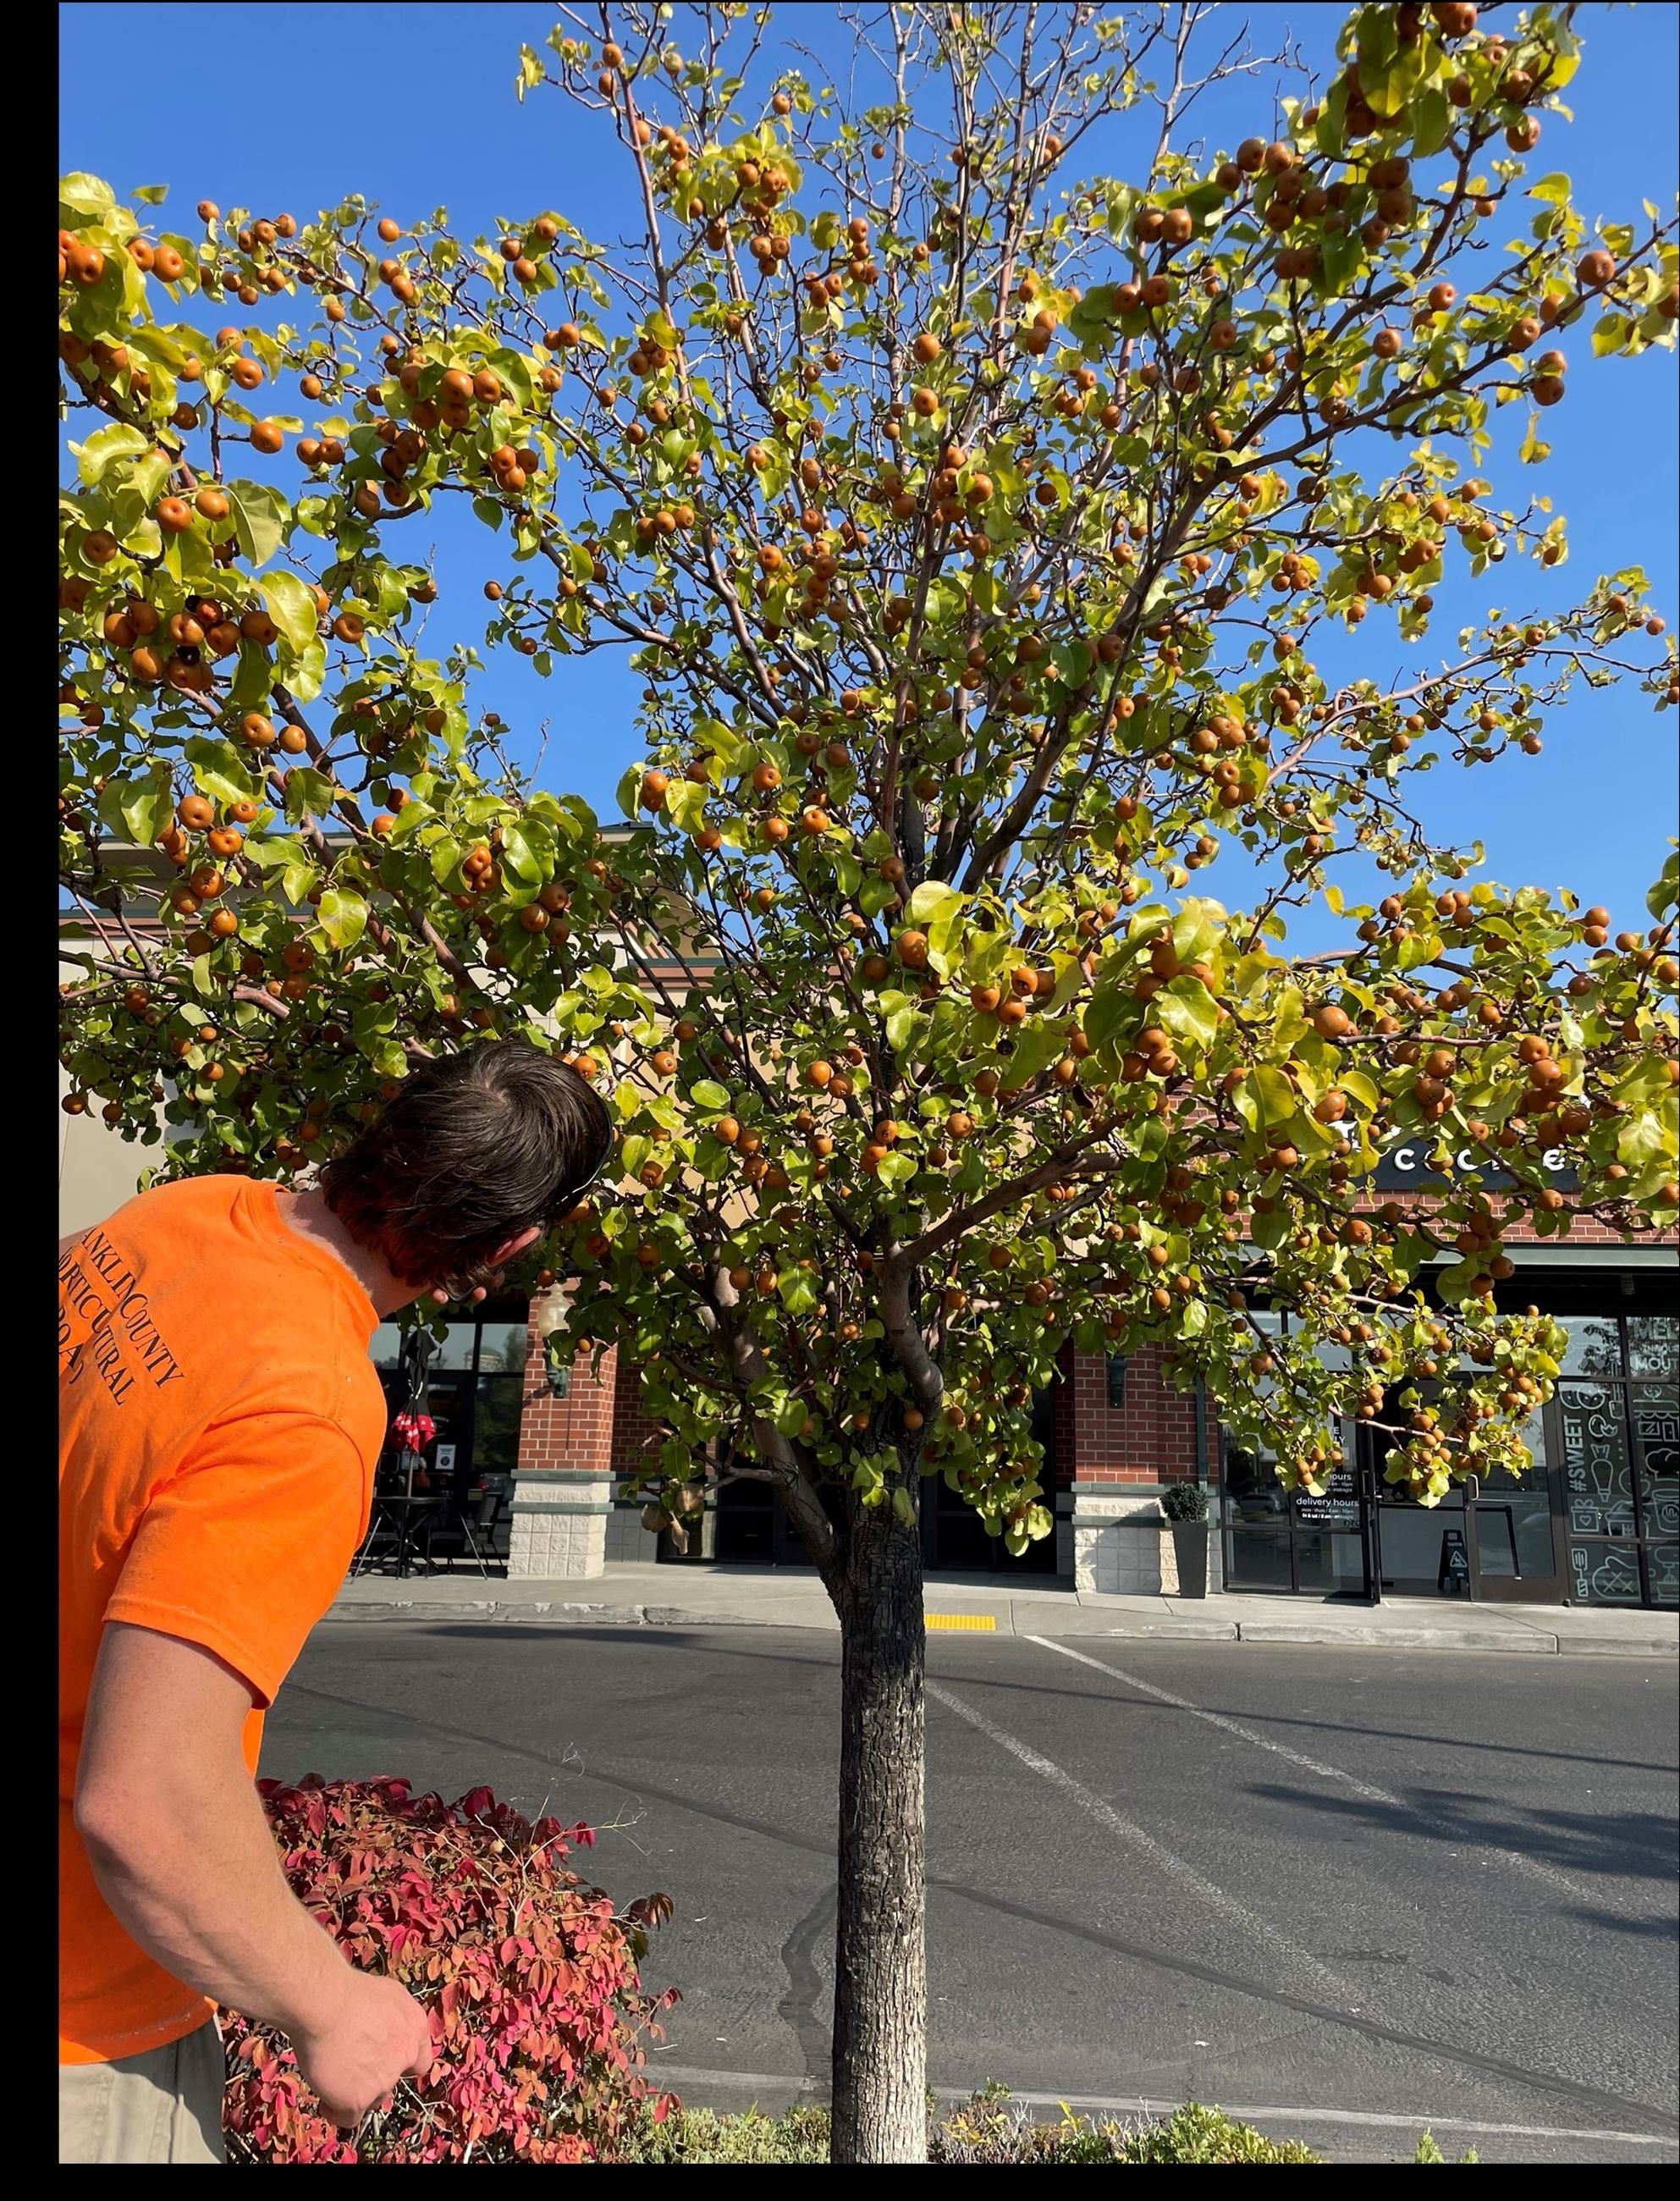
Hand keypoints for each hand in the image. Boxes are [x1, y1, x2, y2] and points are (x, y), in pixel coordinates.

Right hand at [292, 1970, 434, 2130]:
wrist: (326, 2003)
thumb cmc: (347, 1992)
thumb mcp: (386, 1995)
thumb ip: (392, 2018)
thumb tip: (382, 2029)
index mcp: (415, 2028)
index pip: (419, 2060)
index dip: (400, 2065)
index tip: (382, 2063)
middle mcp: (405, 2055)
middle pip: (391, 2082)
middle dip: (372, 2079)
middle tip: (348, 2064)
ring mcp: (384, 2081)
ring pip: (371, 2101)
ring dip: (354, 2093)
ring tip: (331, 2075)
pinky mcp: (359, 2100)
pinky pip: (348, 2118)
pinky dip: (336, 2111)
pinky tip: (325, 2097)